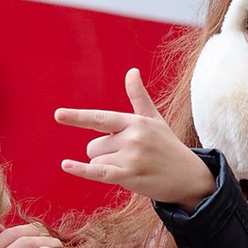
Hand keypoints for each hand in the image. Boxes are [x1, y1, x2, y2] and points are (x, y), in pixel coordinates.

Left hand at [54, 69, 212, 208]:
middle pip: (93, 146)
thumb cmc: (167, 146)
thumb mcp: (154, 119)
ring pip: (96, 161)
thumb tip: (132, 70)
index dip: (78, 117)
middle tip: (129, 158)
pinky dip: (81, 170)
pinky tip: (66, 165)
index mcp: (135, 122)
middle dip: (104, 154)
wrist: (189, 177)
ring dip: (107, 167)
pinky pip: (98, 172)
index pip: (101, 118)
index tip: (58, 115)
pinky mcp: (130, 176)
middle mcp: (132, 137)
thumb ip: (139, 96)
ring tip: (132, 168)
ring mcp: (131, 157)